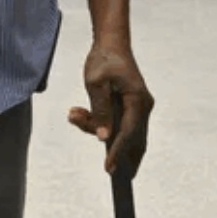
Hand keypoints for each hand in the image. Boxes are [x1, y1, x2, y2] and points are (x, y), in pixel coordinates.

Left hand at [68, 40, 152, 176]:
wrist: (111, 45)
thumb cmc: (103, 61)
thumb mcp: (95, 84)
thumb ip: (100, 111)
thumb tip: (104, 137)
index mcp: (138, 101)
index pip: (129, 133)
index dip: (118, 152)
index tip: (109, 169)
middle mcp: (143, 106)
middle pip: (132, 139)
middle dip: (117, 153)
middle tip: (108, 172)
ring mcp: (138, 107)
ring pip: (122, 132)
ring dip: (96, 129)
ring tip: (74, 114)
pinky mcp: (130, 107)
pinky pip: (117, 123)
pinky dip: (99, 122)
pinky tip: (78, 113)